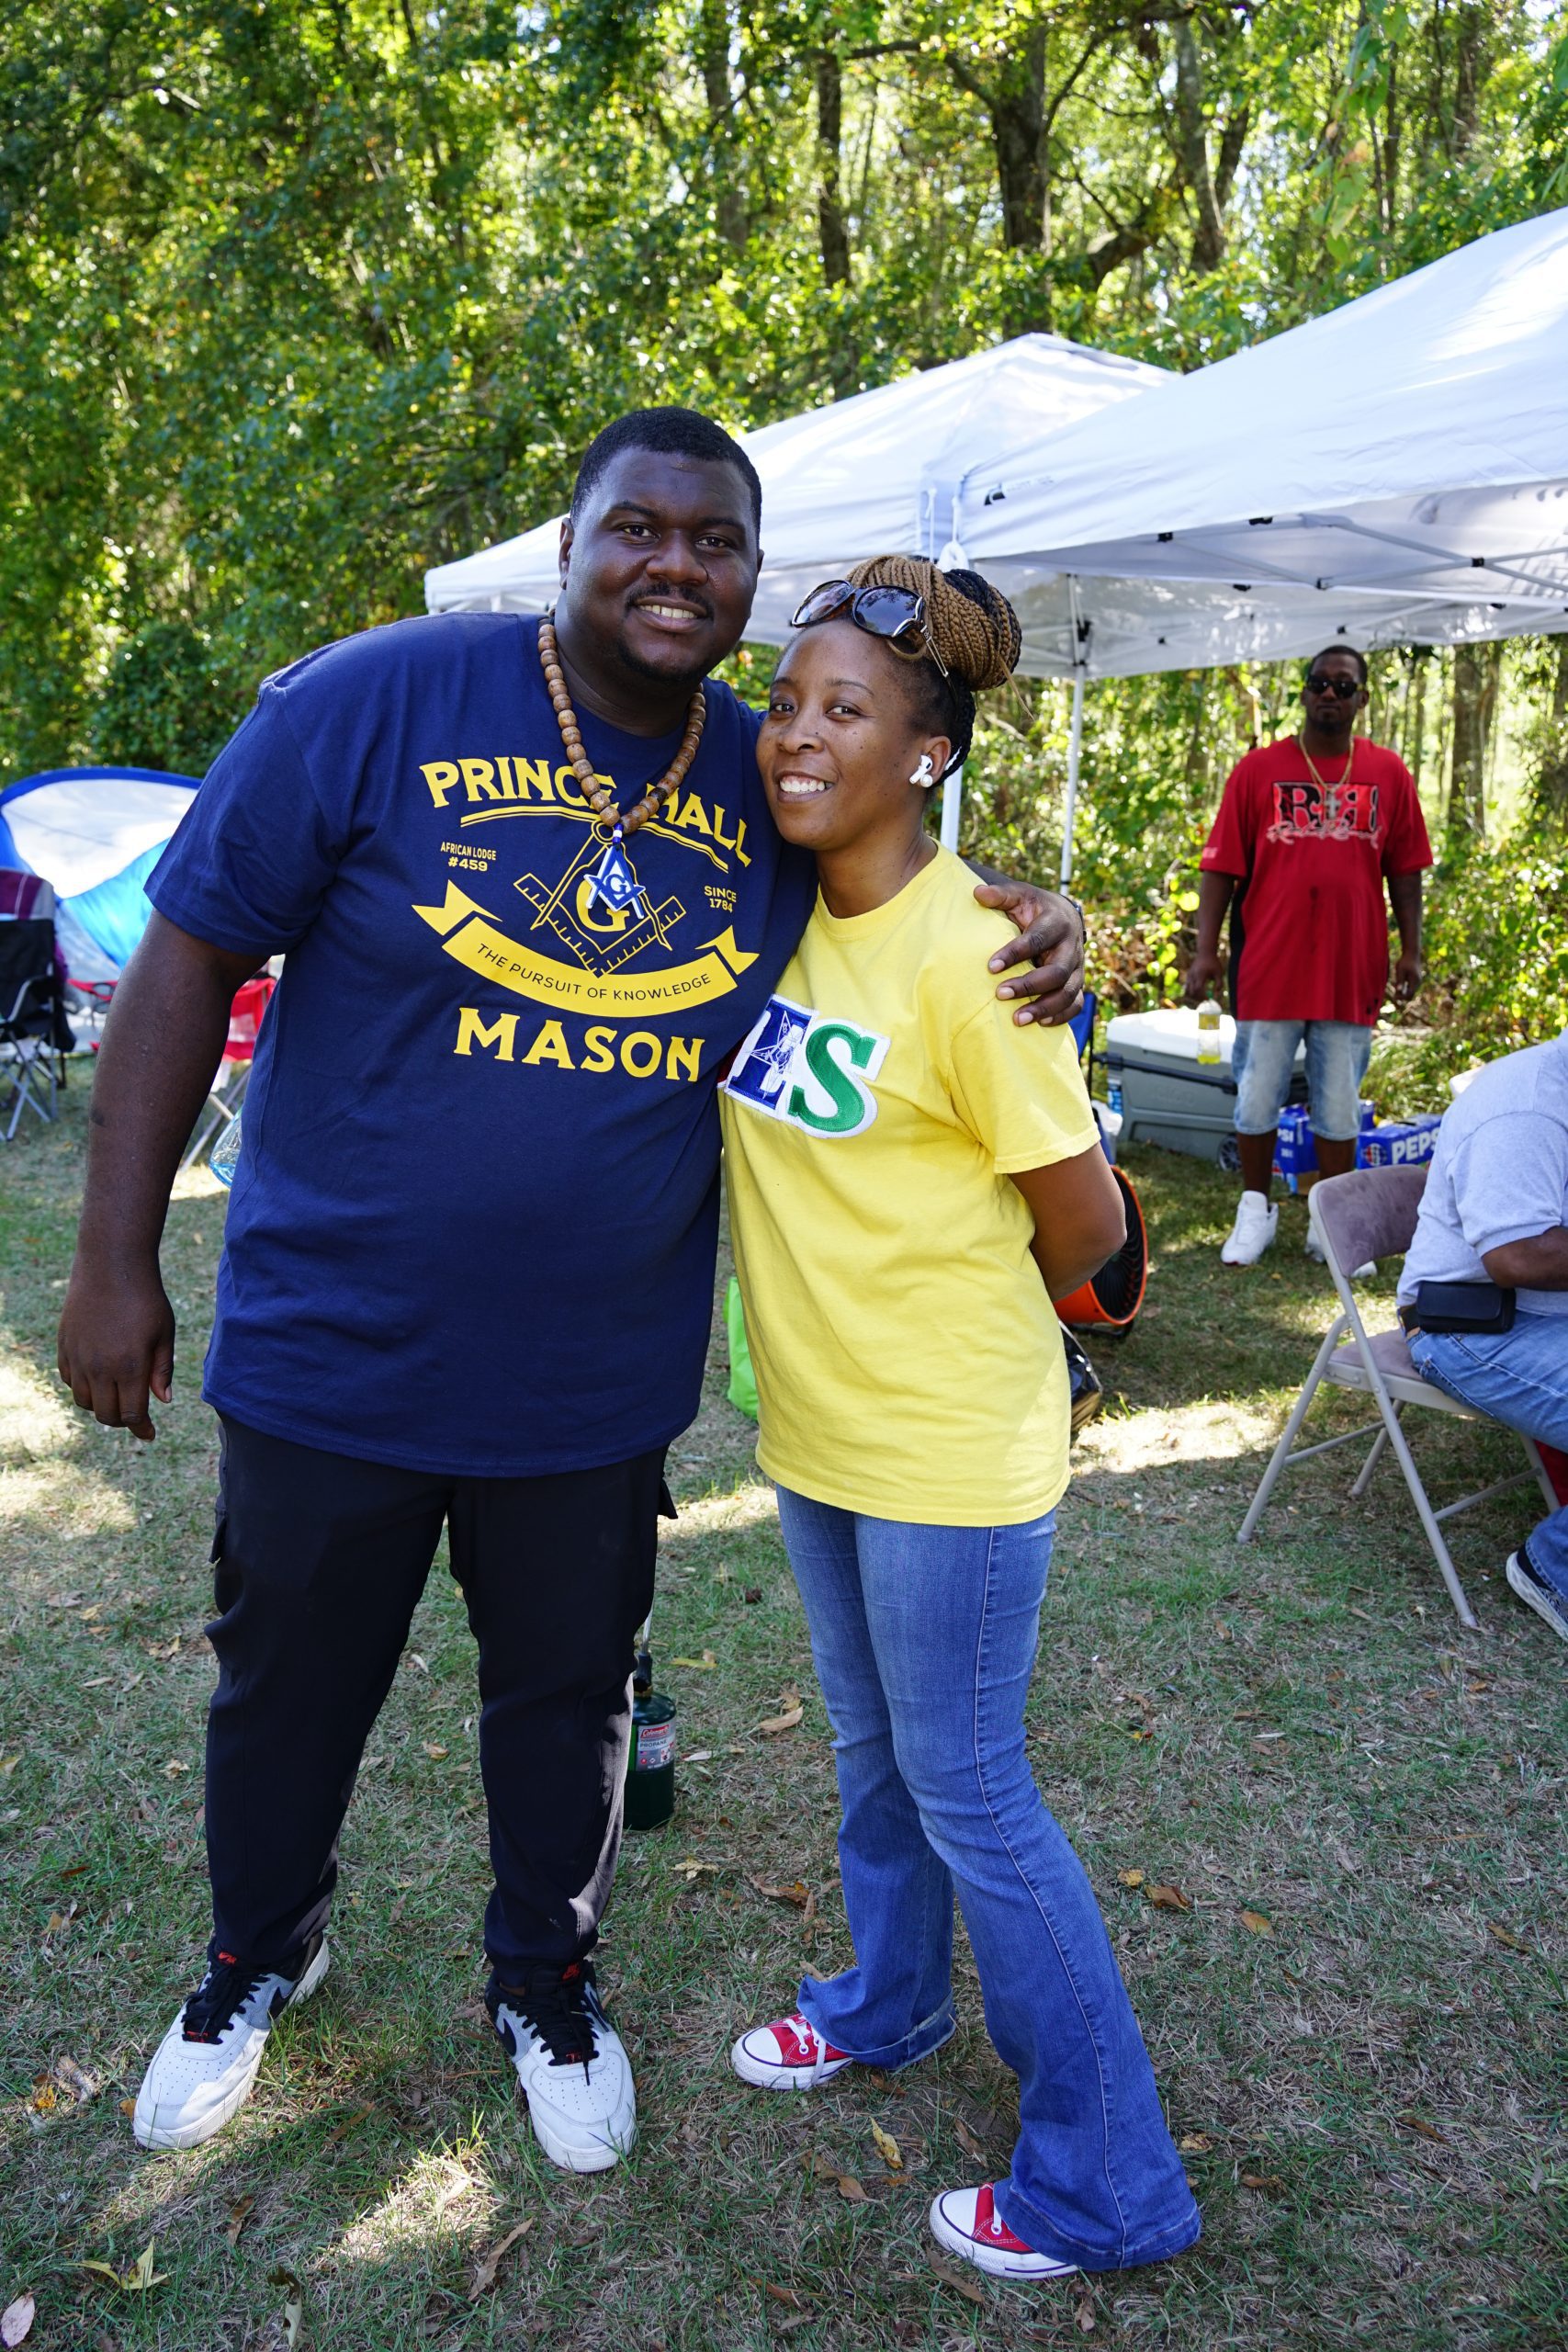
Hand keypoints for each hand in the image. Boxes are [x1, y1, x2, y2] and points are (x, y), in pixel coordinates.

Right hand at [57, 1257, 175, 1441]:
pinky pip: (69, 1381)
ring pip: (84, 1401)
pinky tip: (99, 1377)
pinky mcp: (64, 1347)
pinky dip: (84, 1387)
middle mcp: (99, 1367)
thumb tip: (162, 1400)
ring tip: (117, 1393)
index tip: (150, 1434)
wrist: (111, 1267)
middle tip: (136, 1411)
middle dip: (123, 1419)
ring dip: (101, 1405)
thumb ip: (162, 1370)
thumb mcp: (164, 1334)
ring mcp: (78, 1358)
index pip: (131, 1414)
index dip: (141, 1428)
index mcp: (129, 1367)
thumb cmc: (146, 1299)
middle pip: (106, 1414)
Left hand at [974, 883, 1085, 1025]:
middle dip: (1028, 985)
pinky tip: (1040, 1024)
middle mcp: (1072, 946)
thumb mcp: (1019, 895)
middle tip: (1000, 994)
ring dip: (1044, 1008)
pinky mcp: (1077, 982)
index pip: (1037, 940)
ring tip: (1017, 1019)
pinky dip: (1061, 1016)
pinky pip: (1075, 1004)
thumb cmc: (1034, 907)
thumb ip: (1000, 895)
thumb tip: (977, 894)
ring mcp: (1077, 967)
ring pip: (1068, 992)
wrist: (1062, 916)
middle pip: (1056, 971)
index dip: (1014, 953)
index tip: (990, 967)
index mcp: (1057, 922)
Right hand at [1183, 949, 1222, 1007]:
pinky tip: (1198, 990)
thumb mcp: (1219, 973)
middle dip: (1198, 998)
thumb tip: (1216, 995)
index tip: (1208, 999)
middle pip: (1192, 991)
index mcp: (1201, 975)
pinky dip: (1191, 990)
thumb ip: (1219, 984)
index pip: (1198, 989)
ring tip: (1201, 996)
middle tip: (1205, 1000)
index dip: (1202, 996)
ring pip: (1187, 990)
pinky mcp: (1188, 975)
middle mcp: (1193, 975)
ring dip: (1193, 995)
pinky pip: (1187, 986)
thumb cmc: (1214, 963)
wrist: (1205, 952)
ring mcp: (1189, 975)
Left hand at [1392, 948, 1422, 1002]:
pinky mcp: (1416, 980)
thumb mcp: (1400, 970)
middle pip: (1411, 995)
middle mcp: (1418, 983)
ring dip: (1403, 993)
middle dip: (1402, 996)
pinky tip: (1398, 984)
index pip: (1409, 994)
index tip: (1394, 997)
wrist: (1412, 954)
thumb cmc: (1405, 961)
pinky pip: (1411, 988)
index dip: (1401, 997)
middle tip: (1394, 995)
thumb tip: (1398, 990)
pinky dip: (1405, 989)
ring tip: (1395, 987)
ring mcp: (1418, 982)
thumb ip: (1400, 980)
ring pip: (1411, 992)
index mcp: (1415, 981)